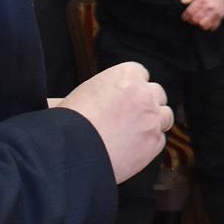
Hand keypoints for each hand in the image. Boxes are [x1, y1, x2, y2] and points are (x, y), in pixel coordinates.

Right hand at [57, 61, 172, 182]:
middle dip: (148, 103)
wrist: (74, 150)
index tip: (125, 96)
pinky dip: (149, 144)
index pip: (140, 73)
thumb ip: (82, 97)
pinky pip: (159, 140)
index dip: (133, 86)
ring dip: (155, 122)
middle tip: (132, 116)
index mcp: (125, 75)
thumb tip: (57, 103)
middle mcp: (144, 93)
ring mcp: (152, 118)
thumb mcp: (71, 97)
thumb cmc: (68, 122)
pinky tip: (133, 150)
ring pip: (165, 116)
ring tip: (137, 133)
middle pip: (157, 93)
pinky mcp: (154, 143)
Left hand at [180, 0, 223, 30]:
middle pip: (195, 19)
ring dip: (199, 24)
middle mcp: (208, 7)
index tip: (184, 17)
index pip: (190, 12)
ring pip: (203, 25)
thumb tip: (183, 2)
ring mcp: (214, 13)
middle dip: (191, 21)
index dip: (185, 16)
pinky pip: (213, 26)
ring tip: (199, 21)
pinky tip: (207, 23)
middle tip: (191, 19)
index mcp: (201, 0)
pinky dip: (209, 26)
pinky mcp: (220, 17)